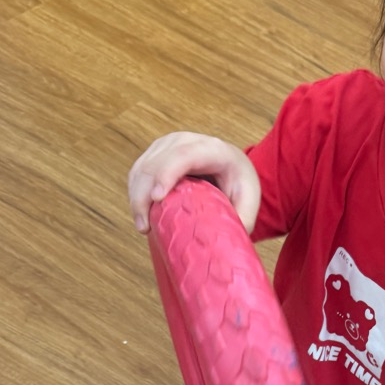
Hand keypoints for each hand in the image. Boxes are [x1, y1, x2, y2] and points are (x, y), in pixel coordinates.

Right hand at [128, 133, 261, 234]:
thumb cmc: (240, 182)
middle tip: (145, 227)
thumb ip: (241, 219)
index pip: (184, 156)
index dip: (166, 174)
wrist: (232, 165)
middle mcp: (186, 141)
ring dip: (136, 197)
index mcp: (212, 149)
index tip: (156, 198)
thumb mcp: (249, 200)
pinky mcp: (155, 153)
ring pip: (141, 168)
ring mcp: (167, 145)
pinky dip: (135, 193)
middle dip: (144, 195)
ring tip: (143, 226)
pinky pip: (138, 172)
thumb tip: (224, 244)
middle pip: (155, 163)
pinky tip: (141, 214)